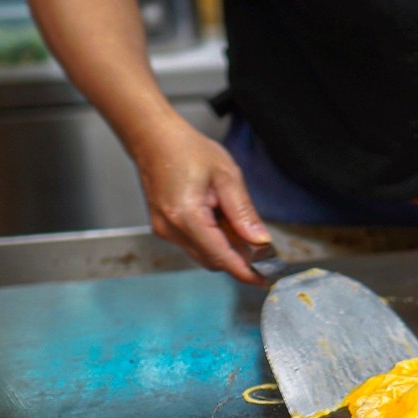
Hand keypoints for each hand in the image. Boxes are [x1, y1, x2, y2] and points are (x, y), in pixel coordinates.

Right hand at [131, 121, 271, 284]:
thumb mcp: (227, 176)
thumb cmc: (187, 150)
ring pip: (203, 254)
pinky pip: (194, 244)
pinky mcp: (164, 228)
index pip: (221, 257)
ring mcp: (164, 230)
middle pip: (213, 260)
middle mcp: (171, 230)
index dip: (245, 271)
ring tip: (234, 219)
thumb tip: (260, 240)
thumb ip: (244, 212)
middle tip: (259, 244)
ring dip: (225, 247)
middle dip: (238, 257)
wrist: (153, 138)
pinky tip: (219, 217)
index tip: (264, 279)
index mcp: (187, 217)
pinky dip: (212, 239)